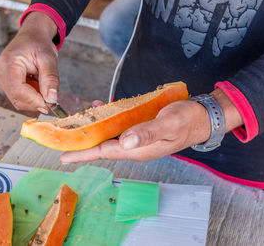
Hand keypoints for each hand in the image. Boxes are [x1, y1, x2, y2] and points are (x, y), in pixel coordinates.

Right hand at [0, 12, 58, 113]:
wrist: (31, 36)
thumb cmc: (39, 44)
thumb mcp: (49, 58)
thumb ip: (50, 79)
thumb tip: (51, 99)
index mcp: (8, 62)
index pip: (18, 91)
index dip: (35, 101)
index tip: (50, 104)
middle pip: (17, 98)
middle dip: (36, 100)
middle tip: (51, 94)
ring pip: (18, 100)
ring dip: (33, 97)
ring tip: (40, 82)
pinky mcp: (2, 82)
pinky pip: (17, 97)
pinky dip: (29, 95)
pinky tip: (34, 83)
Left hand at [60, 89, 243, 162]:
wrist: (200, 117)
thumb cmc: (186, 121)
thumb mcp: (168, 125)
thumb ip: (147, 133)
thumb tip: (125, 142)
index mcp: (138, 149)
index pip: (104, 153)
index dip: (83, 153)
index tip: (63, 156)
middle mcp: (134, 146)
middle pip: (101, 146)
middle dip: (82, 143)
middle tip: (63, 137)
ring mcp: (136, 137)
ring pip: (108, 135)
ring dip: (92, 129)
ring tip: (76, 121)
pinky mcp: (139, 128)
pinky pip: (118, 125)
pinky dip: (106, 117)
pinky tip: (99, 108)